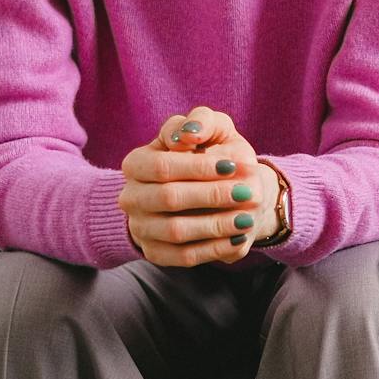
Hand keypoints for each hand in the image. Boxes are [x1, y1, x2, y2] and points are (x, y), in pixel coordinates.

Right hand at [118, 105, 280, 266]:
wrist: (219, 190)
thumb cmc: (214, 153)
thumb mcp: (214, 130)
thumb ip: (201, 121)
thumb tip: (187, 134)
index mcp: (136, 163)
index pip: (162, 166)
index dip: (197, 167)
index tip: (232, 166)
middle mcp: (131, 197)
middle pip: (168, 198)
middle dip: (211, 196)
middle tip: (246, 194)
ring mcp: (140, 228)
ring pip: (176, 231)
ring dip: (215, 225)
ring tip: (247, 218)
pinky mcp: (155, 254)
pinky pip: (183, 256)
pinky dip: (214, 248)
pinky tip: (239, 237)